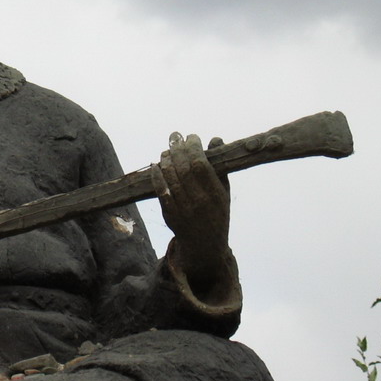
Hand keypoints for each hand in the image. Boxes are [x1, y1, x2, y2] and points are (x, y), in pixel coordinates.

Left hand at [153, 133, 229, 262]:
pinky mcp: (169, 213)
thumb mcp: (225, 192)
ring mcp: (182, 208)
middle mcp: (198, 200)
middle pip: (183, 168)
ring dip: (166, 160)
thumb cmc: (217, 213)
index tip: (191, 137)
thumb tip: (215, 139)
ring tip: (166, 150)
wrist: (205, 244)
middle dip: (177, 149)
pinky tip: (156, 165)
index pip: (200, 164)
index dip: (193, 147)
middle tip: (175, 137)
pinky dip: (156, 175)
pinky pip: (160, 190)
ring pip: (170, 177)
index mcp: (215, 194)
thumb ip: (219, 166)